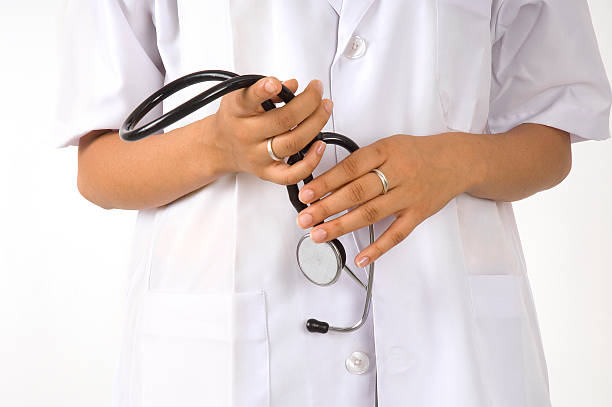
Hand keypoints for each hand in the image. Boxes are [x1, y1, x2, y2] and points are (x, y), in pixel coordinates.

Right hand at [212, 76, 332, 184]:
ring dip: (315, 124)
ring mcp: (257, 156)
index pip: (247, 100)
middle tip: (317, 90)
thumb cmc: (235, 119)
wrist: (220, 147)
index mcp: (237, 112)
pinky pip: (292, 174)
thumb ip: (265, 88)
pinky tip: (320, 145)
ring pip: (293, 143)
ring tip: (325, 109)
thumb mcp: (241, 96)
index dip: (262, 91)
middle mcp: (247, 135)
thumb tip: (292, 85)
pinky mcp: (266, 172)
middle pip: (283, 121)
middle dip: (308, 103)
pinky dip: (310, 162)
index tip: (274, 83)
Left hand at [294, 133, 481, 266]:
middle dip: (327, 206)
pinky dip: (378, 248)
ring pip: (372, 213)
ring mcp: (409, 195)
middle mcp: (398, 172)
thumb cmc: (416, 153)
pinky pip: (397, 234)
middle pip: (357, 192)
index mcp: (386, 151)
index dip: (326, 182)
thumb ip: (362, 162)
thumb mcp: (389, 145)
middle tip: (305, 218)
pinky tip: (361, 257)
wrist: (457, 160)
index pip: (351, 168)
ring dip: (343, 226)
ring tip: (319, 234)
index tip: (306, 194)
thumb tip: (326, 183)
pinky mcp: (419, 214)